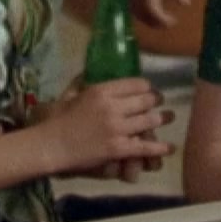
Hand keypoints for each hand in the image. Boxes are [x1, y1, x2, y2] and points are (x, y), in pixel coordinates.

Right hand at [43, 77, 173, 172]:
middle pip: (145, 100)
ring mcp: (118, 128)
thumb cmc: (54, 121)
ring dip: (161, 119)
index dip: (145, 86)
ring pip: (149, 121)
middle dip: (156, 100)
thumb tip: (87, 72)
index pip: (135, 84)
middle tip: (161, 101)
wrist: (50, 146)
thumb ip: (81, 83)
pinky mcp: (119, 149)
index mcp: (101, 91)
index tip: (148, 89)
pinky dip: (160, 148)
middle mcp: (113, 107)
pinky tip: (170, 147)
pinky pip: (145, 147)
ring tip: (169, 117)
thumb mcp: (68, 95)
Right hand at [126, 0, 188, 27]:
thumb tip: (184, 4)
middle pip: (141, 14)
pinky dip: (140, 8)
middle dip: (154, 22)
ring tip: (160, 17)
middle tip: (168, 22)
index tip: (174, 22)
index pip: (152, 11)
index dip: (162, 21)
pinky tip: (150, 4)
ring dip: (146, 17)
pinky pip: (132, 1)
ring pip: (134, 8)